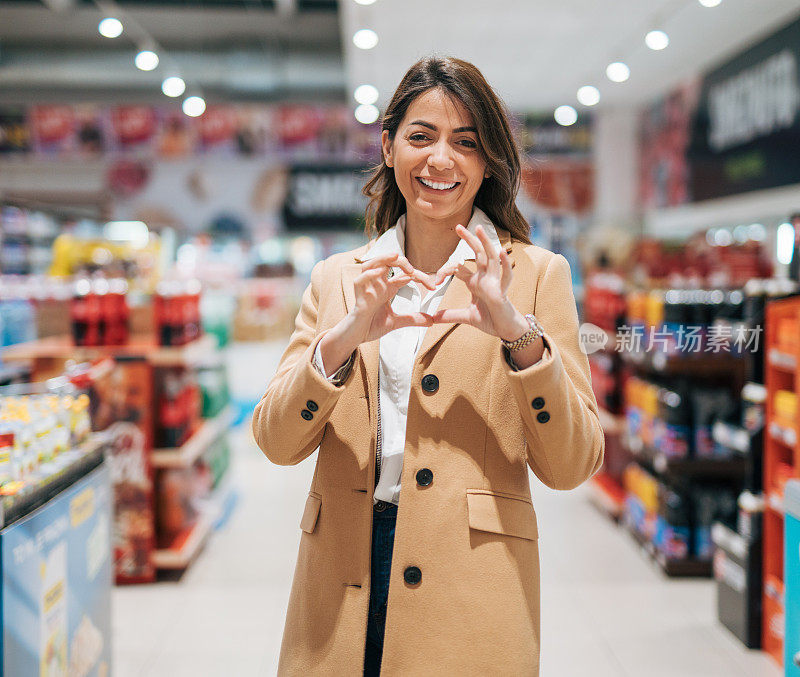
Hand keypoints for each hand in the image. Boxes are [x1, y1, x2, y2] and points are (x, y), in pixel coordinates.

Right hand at [347, 252, 437, 344]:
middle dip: (402, 262)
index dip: (421, 277)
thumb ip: (413, 319)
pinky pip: (359, 281)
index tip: (434, 286)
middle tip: (413, 270)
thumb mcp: (397, 322)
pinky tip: (377, 273)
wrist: (357, 337)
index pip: (405, 275)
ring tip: (394, 257)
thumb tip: (432, 321)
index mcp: (388, 288)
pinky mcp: (359, 297)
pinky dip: (367, 275)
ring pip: (371, 265)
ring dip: (382, 259)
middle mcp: (378, 285)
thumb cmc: (371, 325)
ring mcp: (368, 289)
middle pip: (388, 263)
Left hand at [430, 224, 527, 339]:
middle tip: (458, 227)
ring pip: (491, 258)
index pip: (459, 268)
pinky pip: (505, 276)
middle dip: (469, 239)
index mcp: (475, 282)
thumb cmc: (490, 319)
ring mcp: (494, 283)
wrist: (505, 330)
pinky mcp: (502, 292)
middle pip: (477, 254)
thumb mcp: (466, 317)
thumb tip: (433, 318)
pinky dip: (504, 264)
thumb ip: (450, 316)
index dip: (445, 271)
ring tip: (479, 228)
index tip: (436, 280)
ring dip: (486, 243)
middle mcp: (485, 278)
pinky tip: (501, 252)